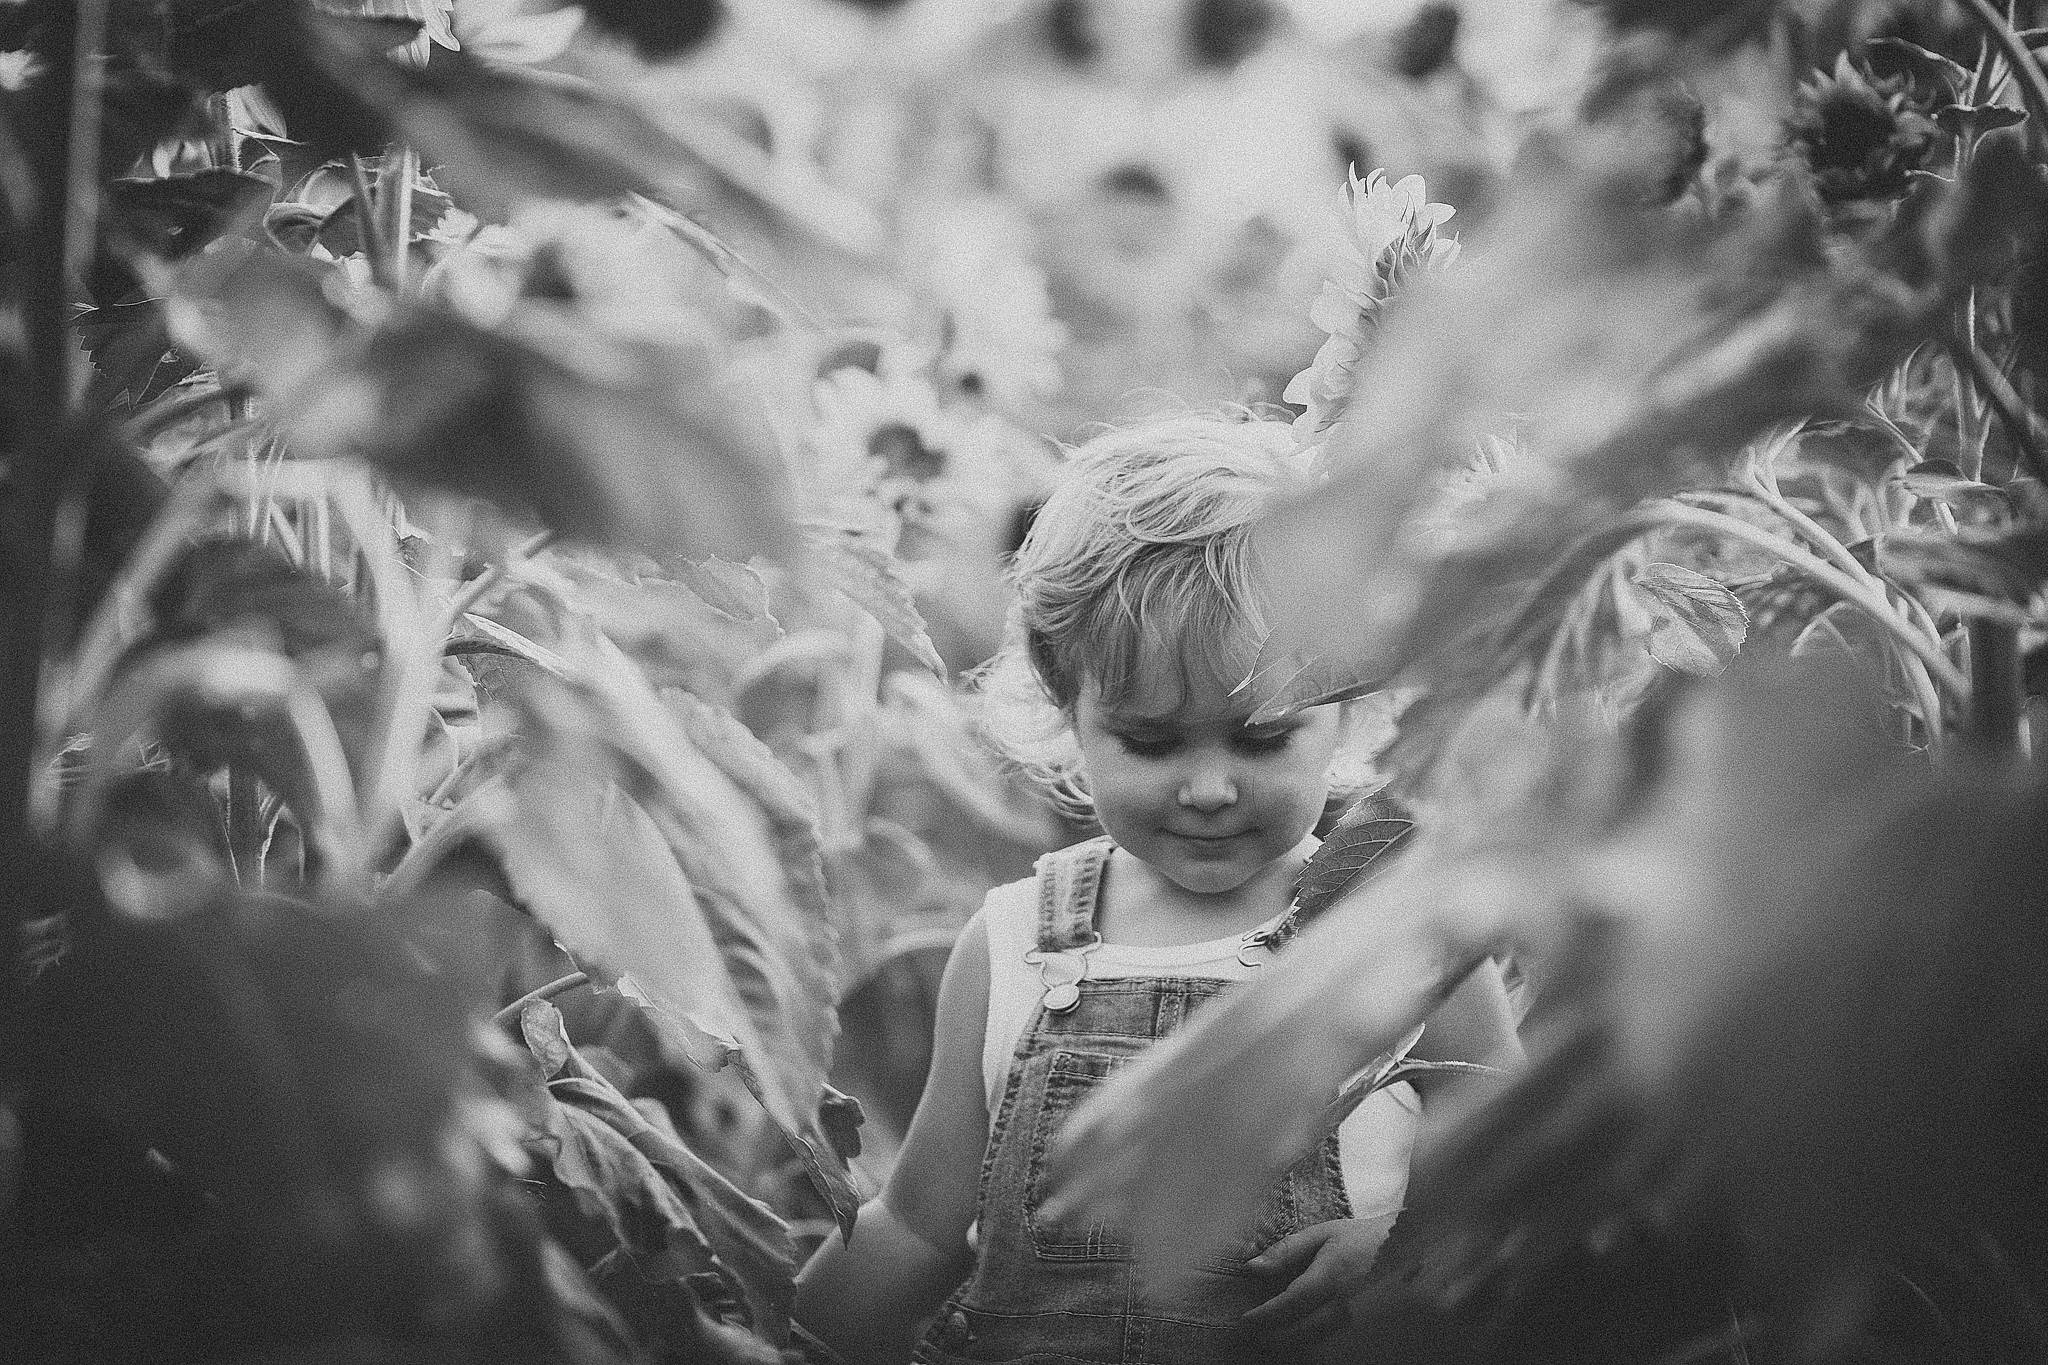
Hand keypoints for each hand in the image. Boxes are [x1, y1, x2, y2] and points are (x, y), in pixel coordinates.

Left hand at [1238, 1215, 1394, 1346]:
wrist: (1417, 1250)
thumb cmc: (1366, 1239)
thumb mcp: (1326, 1234)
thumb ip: (1287, 1250)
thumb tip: (1251, 1267)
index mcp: (1332, 1277)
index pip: (1289, 1305)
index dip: (1263, 1317)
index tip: (1244, 1321)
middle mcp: (1346, 1306)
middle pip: (1301, 1335)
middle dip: (1273, 1339)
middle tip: (1253, 1336)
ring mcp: (1363, 1325)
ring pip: (1319, 1349)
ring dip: (1293, 1348)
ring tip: (1274, 1342)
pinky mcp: (1374, 1337)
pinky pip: (1339, 1352)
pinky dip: (1318, 1351)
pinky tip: (1305, 1344)